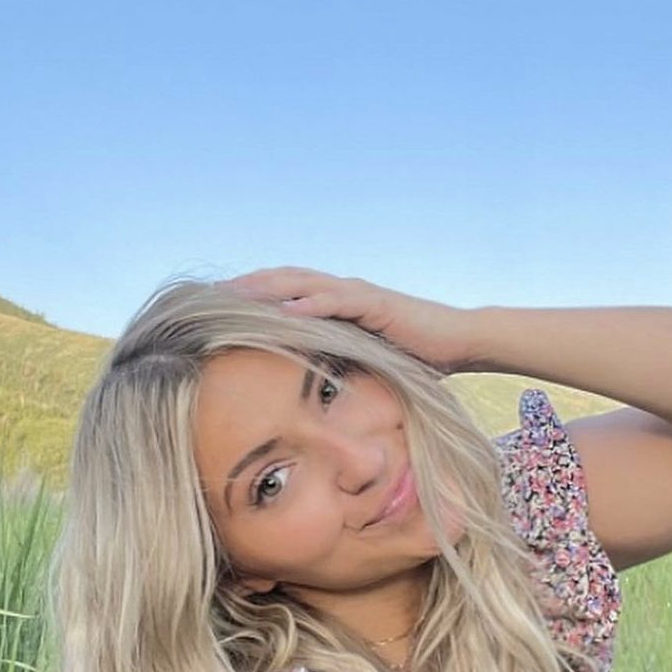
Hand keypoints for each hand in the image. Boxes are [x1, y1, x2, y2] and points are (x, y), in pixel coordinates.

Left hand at [223, 267, 476, 372]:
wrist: (462, 343)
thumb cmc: (419, 357)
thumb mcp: (369, 362)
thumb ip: (343, 364)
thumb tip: (318, 392)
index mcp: (339, 304)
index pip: (287, 292)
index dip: (254, 295)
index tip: (219, 306)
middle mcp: (345, 292)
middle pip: (286, 280)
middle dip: (248, 285)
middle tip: (209, 294)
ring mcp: (360, 294)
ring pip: (304, 284)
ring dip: (268, 288)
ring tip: (234, 295)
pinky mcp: (378, 304)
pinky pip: (337, 300)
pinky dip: (310, 302)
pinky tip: (284, 310)